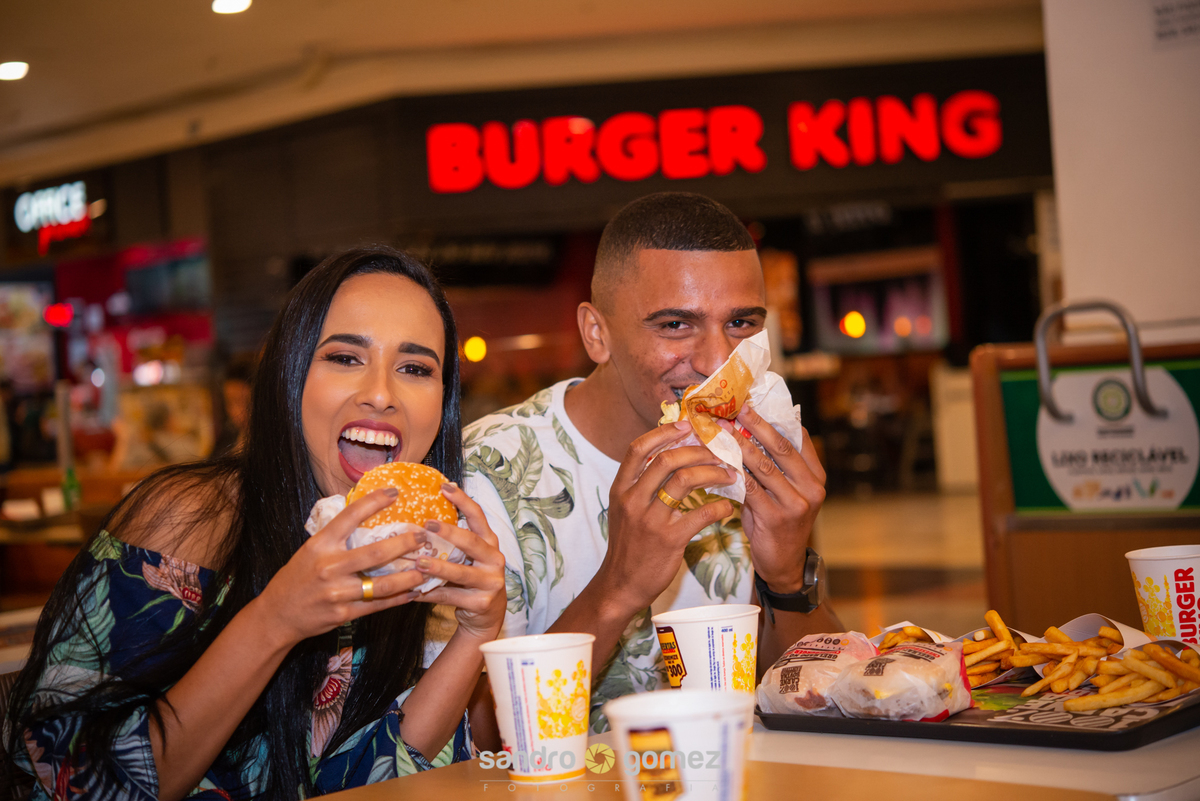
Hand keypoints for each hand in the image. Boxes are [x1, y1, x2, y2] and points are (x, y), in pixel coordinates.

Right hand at [255, 488, 430, 646]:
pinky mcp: (343, 614)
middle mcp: (329, 567)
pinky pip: (377, 605)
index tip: (394, 492)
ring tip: (427, 568)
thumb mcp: (310, 550)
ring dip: (408, 576)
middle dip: (404, 544)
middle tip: (423, 536)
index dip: (373, 502)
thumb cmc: (297, 577)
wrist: (278, 615)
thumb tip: (365, 514)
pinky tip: (414, 592)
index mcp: (320, 545)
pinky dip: (399, 599)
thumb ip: (336, 537)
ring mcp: (337, 593)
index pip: (349, 517)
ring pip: (381, 584)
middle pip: (375, 553)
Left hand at [412, 483, 505, 641]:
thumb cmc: (473, 579)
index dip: (463, 500)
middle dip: (449, 532)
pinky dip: (430, 593)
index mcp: (490, 543)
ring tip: (418, 563)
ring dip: (438, 567)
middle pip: (471, 542)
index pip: (478, 516)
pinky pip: (450, 596)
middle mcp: (494, 560)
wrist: (488, 615)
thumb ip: (455, 543)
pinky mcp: (481, 602)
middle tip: (427, 525)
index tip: (445, 486)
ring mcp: (490, 582)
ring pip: (461, 573)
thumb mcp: (470, 558)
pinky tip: (414, 591)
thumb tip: (420, 521)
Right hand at [598, 420, 736, 614]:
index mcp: (620, 489)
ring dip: (712, 472)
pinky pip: (701, 514)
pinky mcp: (669, 540)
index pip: (638, 449)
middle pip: (666, 459)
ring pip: (684, 480)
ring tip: (729, 474)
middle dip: (697, 450)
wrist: (620, 585)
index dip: (663, 432)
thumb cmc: (628, 546)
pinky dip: (720, 507)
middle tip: (717, 451)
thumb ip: (640, 485)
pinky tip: (729, 507)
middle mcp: (632, 500)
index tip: (686, 425)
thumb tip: (667, 457)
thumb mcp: (624, 510)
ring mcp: (650, 520)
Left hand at [723, 403, 825, 593]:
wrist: (783, 564)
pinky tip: (717, 461)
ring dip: (738, 446)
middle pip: (780, 447)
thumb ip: (774, 464)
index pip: (797, 437)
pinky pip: (749, 488)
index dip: (773, 418)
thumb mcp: (784, 490)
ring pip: (763, 466)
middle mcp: (812, 487)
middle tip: (733, 408)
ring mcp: (796, 503)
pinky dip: (732, 473)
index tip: (751, 402)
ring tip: (719, 430)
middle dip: (755, 424)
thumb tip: (746, 429)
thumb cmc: (778, 521)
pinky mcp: (777, 518)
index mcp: (815, 474)